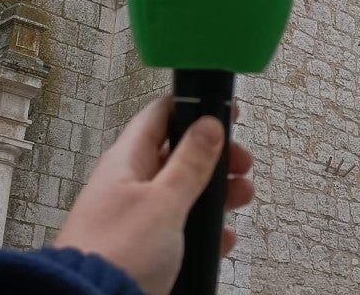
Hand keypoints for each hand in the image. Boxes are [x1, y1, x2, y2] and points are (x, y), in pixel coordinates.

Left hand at [54, 97, 254, 294]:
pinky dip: (203, 230)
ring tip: (242, 196)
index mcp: (127, 160)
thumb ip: (190, 163)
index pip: (160, 116)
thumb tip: (209, 124)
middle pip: (177, 155)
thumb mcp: (164, 201)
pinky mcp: (142, 248)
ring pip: (182, 193)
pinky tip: (222, 238)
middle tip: (241, 163)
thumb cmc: (118, 251)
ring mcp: (135, 216)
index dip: (193, 108)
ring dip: (215, 193)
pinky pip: (178, 229)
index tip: (225, 111)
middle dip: (213, 157)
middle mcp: (129, 184)